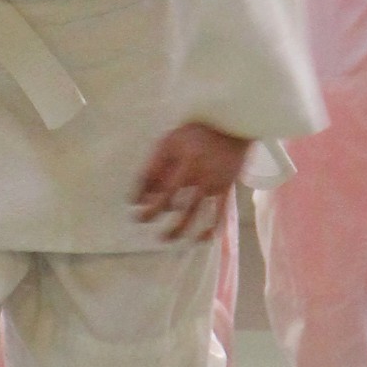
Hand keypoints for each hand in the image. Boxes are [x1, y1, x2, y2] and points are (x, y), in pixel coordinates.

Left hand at [132, 122, 249, 239]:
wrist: (232, 127)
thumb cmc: (195, 135)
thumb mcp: (170, 143)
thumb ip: (155, 166)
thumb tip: (141, 193)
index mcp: (186, 162)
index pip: (162, 187)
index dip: (147, 200)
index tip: (134, 208)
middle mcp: (200, 175)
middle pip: (174, 200)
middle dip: (155, 212)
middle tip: (141, 219)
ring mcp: (215, 184)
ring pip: (195, 211)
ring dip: (180, 227)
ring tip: (166, 238)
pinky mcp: (227, 190)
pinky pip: (220, 213)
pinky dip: (211, 227)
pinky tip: (202, 238)